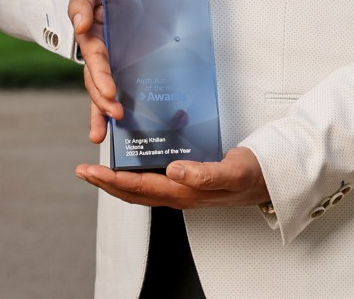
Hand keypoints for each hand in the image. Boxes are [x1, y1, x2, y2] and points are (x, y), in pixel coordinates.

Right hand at [67, 0, 118, 144]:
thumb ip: (81, 3)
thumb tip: (79, 24)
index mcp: (92, 34)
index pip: (95, 58)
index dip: (101, 76)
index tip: (111, 93)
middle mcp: (100, 50)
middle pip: (96, 80)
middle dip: (103, 100)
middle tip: (115, 115)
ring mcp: (112, 57)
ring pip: (103, 88)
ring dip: (103, 110)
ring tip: (103, 132)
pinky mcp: (127, 59)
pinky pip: (125, 82)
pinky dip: (121, 102)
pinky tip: (127, 122)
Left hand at [76, 147, 270, 208]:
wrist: (270, 179)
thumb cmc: (252, 176)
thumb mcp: (232, 171)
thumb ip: (204, 174)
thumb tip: (174, 171)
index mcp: (185, 193)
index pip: (140, 188)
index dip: (112, 180)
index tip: (91, 171)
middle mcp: (179, 193)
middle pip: (133, 192)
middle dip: (105, 182)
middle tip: (83, 170)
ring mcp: (182, 189)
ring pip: (141, 188)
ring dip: (116, 180)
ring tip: (98, 167)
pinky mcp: (187, 180)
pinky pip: (154, 180)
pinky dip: (136, 172)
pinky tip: (133, 160)